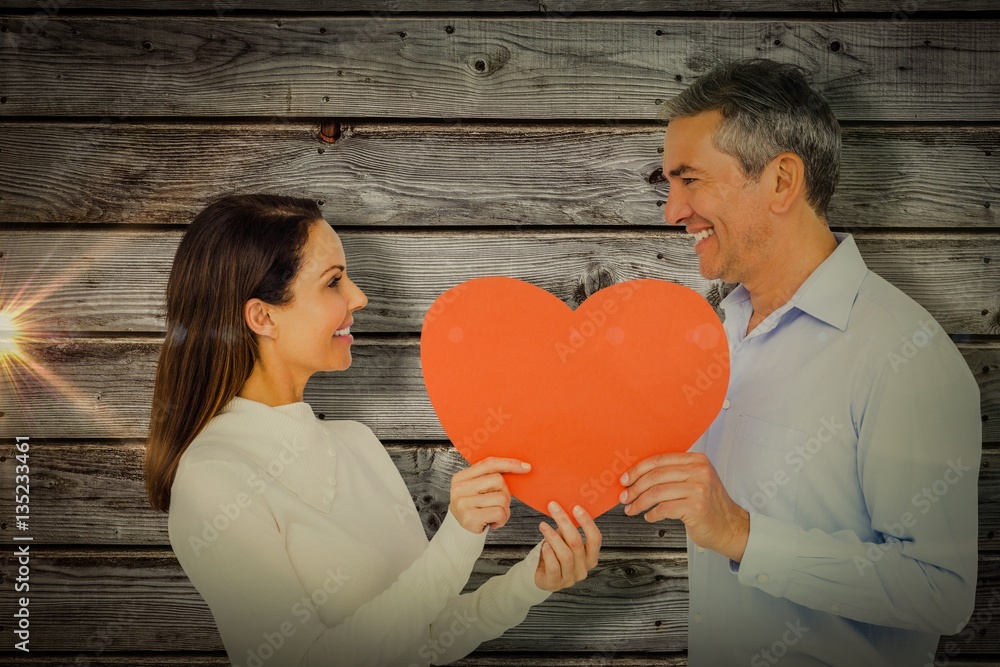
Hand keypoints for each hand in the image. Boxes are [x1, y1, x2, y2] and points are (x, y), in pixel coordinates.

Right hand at [450, 457, 530, 533]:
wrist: (460, 531)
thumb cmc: (474, 507)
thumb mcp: (476, 489)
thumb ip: (489, 477)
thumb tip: (520, 467)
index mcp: (462, 477)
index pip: (488, 464)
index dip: (509, 464)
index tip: (525, 467)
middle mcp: (460, 488)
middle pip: (498, 480)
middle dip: (505, 493)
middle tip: (498, 504)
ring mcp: (464, 503)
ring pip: (501, 498)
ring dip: (504, 509)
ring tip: (495, 515)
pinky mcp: (470, 518)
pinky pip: (499, 512)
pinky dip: (502, 519)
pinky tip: (494, 522)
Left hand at [534, 502, 601, 591]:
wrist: (541, 575)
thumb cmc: (555, 554)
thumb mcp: (564, 541)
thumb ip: (568, 530)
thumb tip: (564, 507)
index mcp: (590, 557)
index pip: (595, 539)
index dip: (587, 522)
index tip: (576, 507)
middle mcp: (583, 569)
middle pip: (577, 543)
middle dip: (564, 522)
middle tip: (553, 507)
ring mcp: (570, 578)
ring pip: (565, 554)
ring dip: (553, 537)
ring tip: (543, 526)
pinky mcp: (555, 583)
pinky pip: (554, 566)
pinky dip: (548, 553)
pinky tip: (544, 546)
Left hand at [620, 452, 748, 561]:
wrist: (730, 527)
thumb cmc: (709, 505)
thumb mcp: (696, 480)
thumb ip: (674, 473)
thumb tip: (638, 475)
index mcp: (697, 460)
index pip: (660, 459)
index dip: (638, 469)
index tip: (625, 479)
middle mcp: (699, 471)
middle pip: (656, 475)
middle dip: (635, 487)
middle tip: (624, 496)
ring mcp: (699, 489)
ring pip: (657, 492)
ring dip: (639, 502)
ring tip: (632, 509)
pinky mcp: (696, 507)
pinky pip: (664, 509)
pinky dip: (652, 514)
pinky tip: (649, 517)